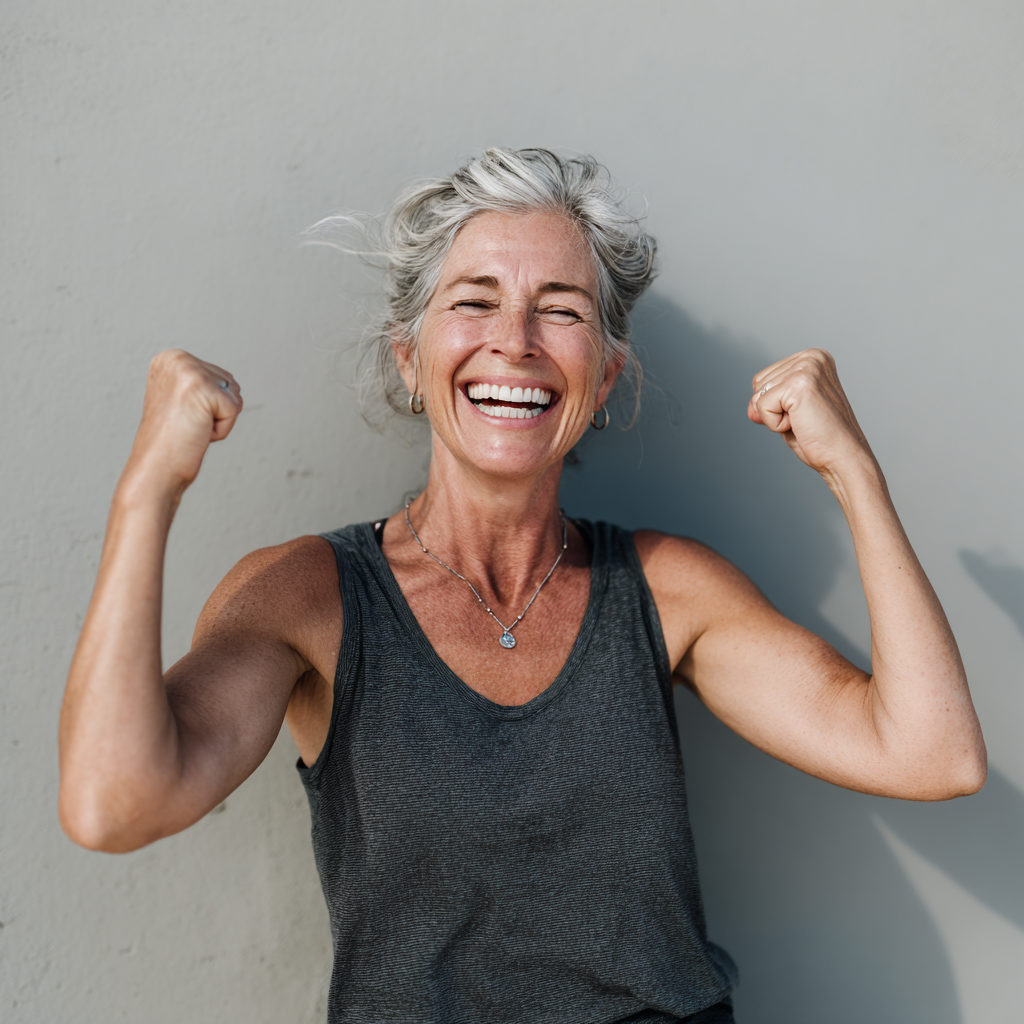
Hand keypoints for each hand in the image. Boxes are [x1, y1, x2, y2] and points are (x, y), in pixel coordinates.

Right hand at [124, 349, 242, 495]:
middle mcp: (176, 358)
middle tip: (187, 424)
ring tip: (191, 428)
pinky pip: (234, 410)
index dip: (209, 405)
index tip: (183, 417)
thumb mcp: (183, 401)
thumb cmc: (171, 442)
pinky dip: (222, 429)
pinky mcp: (202, 387)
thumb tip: (233, 383)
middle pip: (230, 383)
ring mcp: (188, 370)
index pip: (219, 376)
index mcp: (169, 358)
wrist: (156, 468)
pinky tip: (197, 433)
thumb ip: (203, 385)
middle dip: (216, 411)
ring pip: (234, 395)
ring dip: (220, 420)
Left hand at [747, 349, 873, 477]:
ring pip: (759, 395)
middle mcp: (812, 357)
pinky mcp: (799, 384)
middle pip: (759, 383)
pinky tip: (801, 425)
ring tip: (804, 421)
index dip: (774, 404)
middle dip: (774, 410)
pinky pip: (762, 406)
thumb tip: (752, 408)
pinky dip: (775, 424)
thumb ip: (767, 401)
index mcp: (813, 358)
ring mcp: (807, 368)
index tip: (804, 413)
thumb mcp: (789, 413)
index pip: (765, 377)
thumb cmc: (822, 438)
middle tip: (805, 420)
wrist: (843, 457)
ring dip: (776, 417)